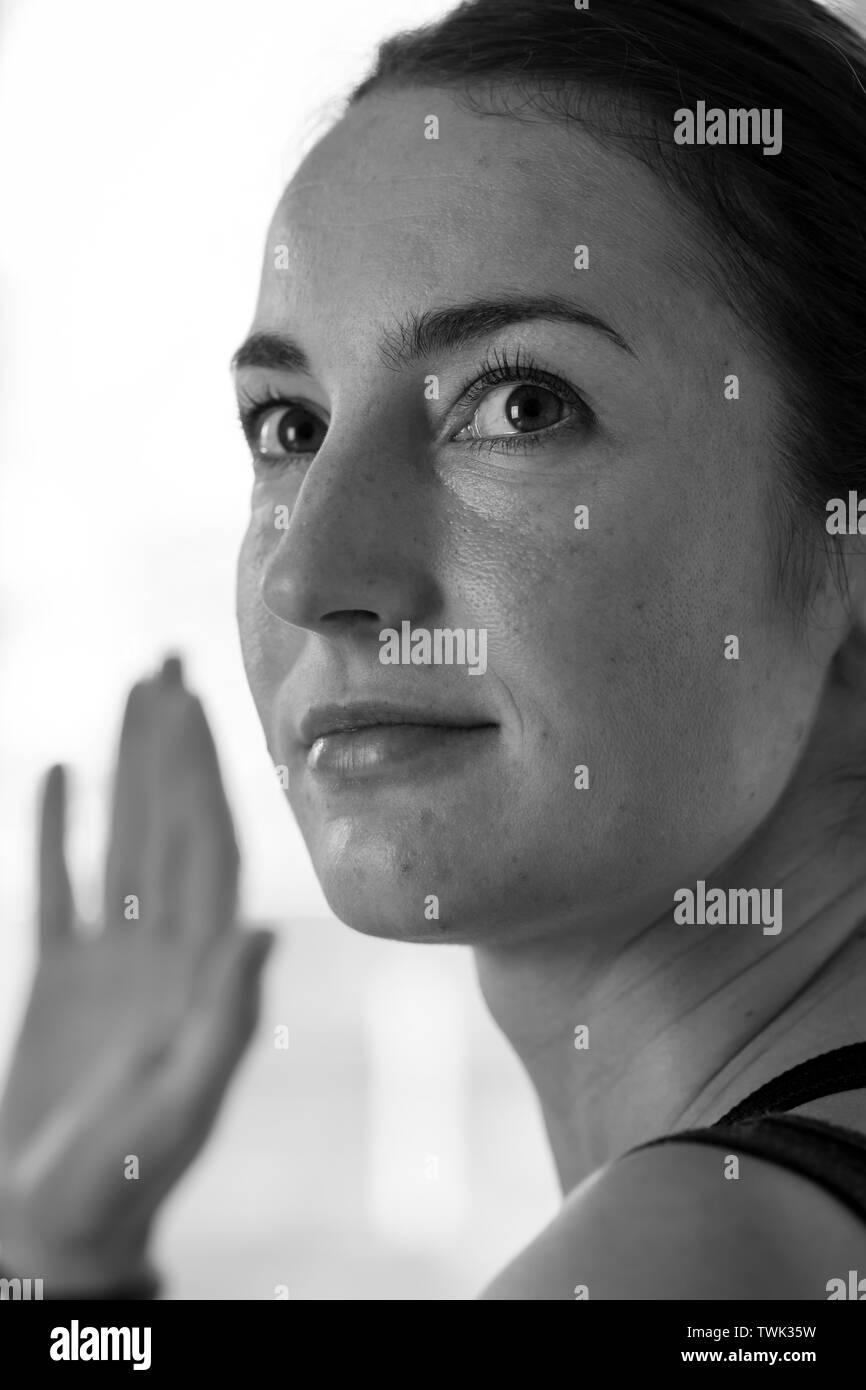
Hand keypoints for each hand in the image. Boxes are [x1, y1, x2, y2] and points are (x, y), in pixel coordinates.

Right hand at [0, 658, 273, 1293]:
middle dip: (172, 746)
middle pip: (172, 824)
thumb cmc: (121, 1180)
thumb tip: (266, 931)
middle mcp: (166, 948)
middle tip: (168, 664)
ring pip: (124, 839)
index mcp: (201, 968)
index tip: (195, 703)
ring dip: (126, 768)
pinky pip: (58, 885)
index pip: (209, 848)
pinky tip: (55, 771)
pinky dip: (57, 830)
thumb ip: (225, 1020)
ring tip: (129, 694)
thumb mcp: (180, 1107)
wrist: (57, 1223)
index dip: (204, 773)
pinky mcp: (64, 976)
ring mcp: (116, 957)